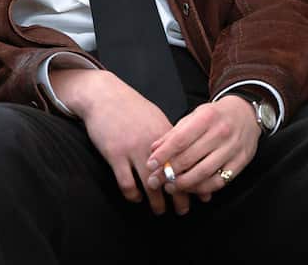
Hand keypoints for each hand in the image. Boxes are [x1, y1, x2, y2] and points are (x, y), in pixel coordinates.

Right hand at [49, 68, 184, 214]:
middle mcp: (153, 145)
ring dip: (156, 202)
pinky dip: (132, 194)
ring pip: (150, 184)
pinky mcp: (115, 155)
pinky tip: (136, 198)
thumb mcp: (156, 119)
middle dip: (179, 196)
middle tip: (183, 210)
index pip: (186, 163)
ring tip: (160, 211)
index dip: (194, 180)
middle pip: (170, 176)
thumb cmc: (132, 108)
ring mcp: (133, 150)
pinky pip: (126, 182)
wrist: (106, 97)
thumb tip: (185, 155)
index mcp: (167, 135)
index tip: (202, 195)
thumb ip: (170, 138)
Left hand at [144, 95, 260, 203]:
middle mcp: (221, 132)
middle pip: (189, 158)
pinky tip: (189, 188)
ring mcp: (232, 148)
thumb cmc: (215, 116)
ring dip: (182, 184)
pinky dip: (201, 188)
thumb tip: (153, 150)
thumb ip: (174, 133)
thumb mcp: (194, 116)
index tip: (150, 165)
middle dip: (168, 172)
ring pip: (203, 173)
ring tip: (169, 187)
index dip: (163, 154)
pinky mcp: (241, 162)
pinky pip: (218, 181)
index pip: (180, 139)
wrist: (246, 114)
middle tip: (154, 181)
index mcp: (207, 117)